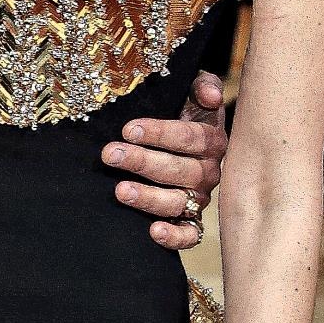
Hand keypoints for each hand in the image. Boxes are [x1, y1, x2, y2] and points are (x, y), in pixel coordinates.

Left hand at [102, 71, 227, 249]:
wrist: (181, 138)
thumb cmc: (184, 111)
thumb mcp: (193, 91)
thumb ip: (203, 85)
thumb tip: (210, 96)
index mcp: (212, 140)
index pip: (191, 137)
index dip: (160, 133)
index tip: (128, 129)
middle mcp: (209, 171)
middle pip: (180, 170)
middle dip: (144, 161)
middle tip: (111, 154)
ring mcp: (199, 198)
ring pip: (179, 201)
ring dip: (150, 198)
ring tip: (120, 191)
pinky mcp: (191, 220)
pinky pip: (190, 234)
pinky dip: (176, 236)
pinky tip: (153, 231)